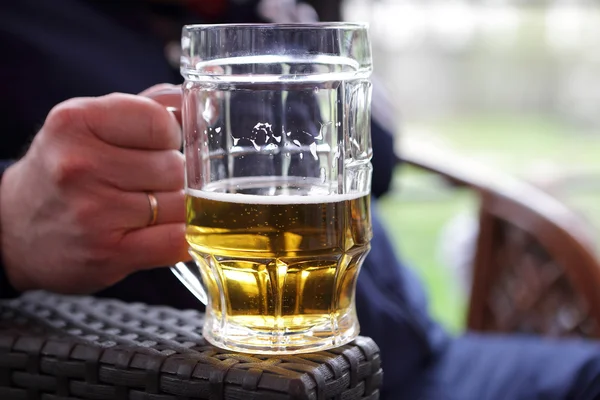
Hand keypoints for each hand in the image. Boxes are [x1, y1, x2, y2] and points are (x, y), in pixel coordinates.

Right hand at [0, 84, 188, 293]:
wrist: (14, 229)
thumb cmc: (65, 170)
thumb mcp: (90, 124)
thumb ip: (147, 106)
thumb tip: (196, 101)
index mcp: (76, 121)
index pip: (161, 122)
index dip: (170, 136)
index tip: (158, 145)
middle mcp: (79, 165)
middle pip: (173, 167)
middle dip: (171, 175)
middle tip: (147, 182)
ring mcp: (93, 213)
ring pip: (180, 204)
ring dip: (175, 207)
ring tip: (148, 208)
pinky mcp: (108, 253)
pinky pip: (175, 242)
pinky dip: (182, 238)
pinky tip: (166, 232)